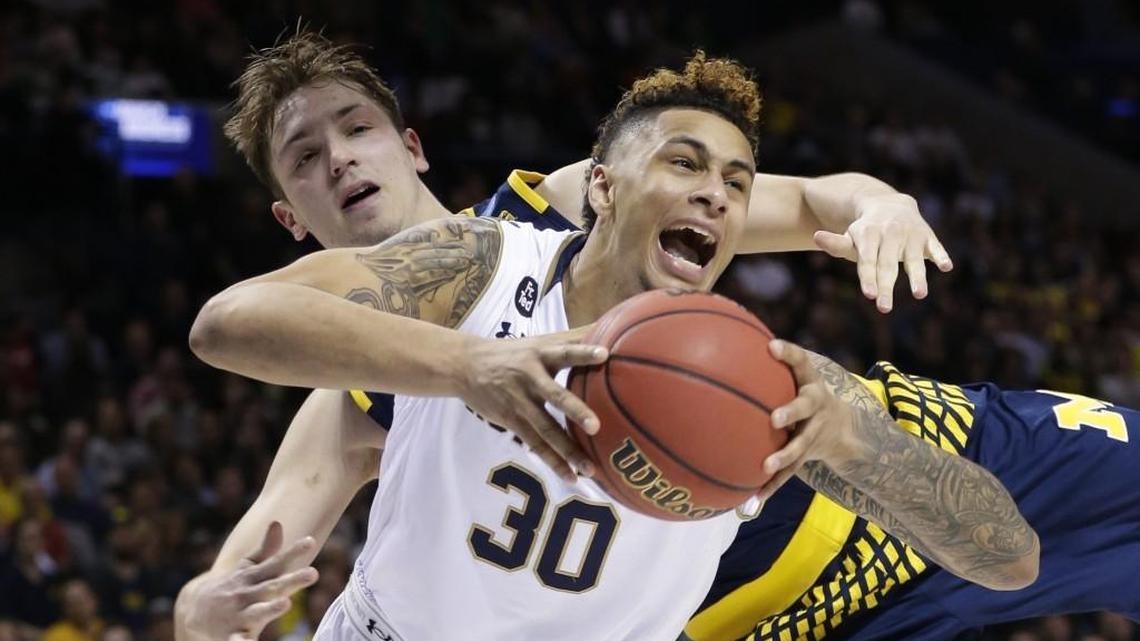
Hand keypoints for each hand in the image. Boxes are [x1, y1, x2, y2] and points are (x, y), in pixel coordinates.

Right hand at [179, 522, 318, 640]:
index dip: (292, 552)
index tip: (310, 541)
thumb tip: (277, 523)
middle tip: (313, 573)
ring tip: (286, 603)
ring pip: (256, 612)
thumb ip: (265, 550)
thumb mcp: (246, 569)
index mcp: (252, 577)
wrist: (193, 613)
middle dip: (291, 580)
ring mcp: (238, 615)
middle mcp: (246, 594)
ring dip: (270, 608)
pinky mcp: (230, 636)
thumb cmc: (231, 588)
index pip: (275, 563)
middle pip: (271, 587)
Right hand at [457, 324, 607, 481]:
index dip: (584, 352)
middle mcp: (531, 378)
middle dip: (575, 411)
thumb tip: (614, 325)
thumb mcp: (541, 341)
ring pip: (546, 429)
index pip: (565, 352)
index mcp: (541, 355)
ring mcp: (520, 402)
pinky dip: (554, 461)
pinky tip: (572, 477)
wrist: (466, 366)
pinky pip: (536, 445)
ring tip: (590, 469)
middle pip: (555, 396)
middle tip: (596, 427)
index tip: (605, 354)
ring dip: (568, 450)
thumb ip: (575, 338)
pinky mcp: (512, 422)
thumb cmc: (515, 352)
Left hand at [755, 340, 855, 501]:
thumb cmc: (800, 392)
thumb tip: (716, 346)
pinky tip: (752, 500)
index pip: (801, 361)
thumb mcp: (794, 375)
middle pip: (806, 406)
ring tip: (765, 466)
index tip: (772, 346)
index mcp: (809, 380)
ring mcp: (815, 432)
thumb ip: (763, 364)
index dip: (789, 353)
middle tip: (774, 418)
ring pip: (801, 445)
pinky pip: (789, 473)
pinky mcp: (808, 456)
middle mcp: (816, 405)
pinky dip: (771, 486)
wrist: (843, 427)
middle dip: (791, 411)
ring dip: (784, 456)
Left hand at [814, 192, 952, 312]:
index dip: (869, 277)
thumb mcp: (852, 237)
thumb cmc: (868, 232)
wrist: (892, 204)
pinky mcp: (927, 235)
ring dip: (917, 276)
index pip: (868, 260)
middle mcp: (891, 233)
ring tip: (920, 295)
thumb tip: (815, 237)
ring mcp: (910, 234)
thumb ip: (836, 244)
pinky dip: (940, 256)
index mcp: (869, 234)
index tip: (870, 295)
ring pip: (913, 258)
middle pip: (888, 264)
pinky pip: (935, 247)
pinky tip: (947, 267)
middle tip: (884, 308)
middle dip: (886, 286)